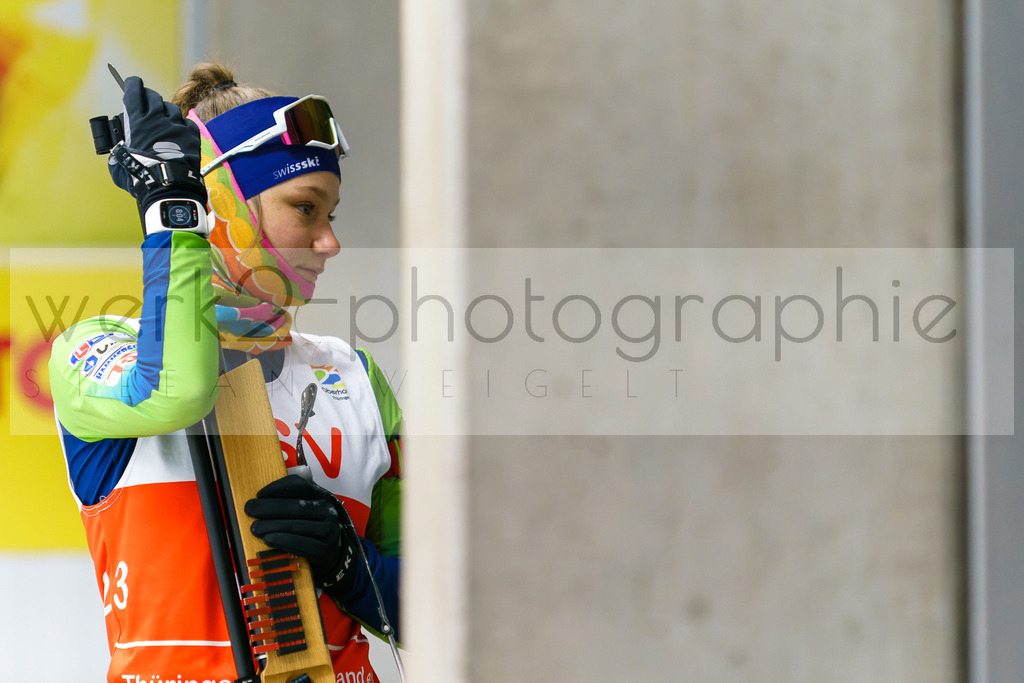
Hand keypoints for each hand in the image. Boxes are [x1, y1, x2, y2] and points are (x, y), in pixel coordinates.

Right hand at [107, 76, 205, 211]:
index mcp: (137, 121)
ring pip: (171, 108)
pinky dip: (182, 126)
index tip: (133, 84)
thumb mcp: (119, 161)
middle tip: (147, 103)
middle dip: (148, 97)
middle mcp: (157, 118)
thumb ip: (119, 148)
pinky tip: (178, 135)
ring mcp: (176, 124)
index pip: (134, 91)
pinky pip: (186, 122)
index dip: (133, 85)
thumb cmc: (141, 177)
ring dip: (166, 112)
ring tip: (163, 124)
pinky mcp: (192, 134)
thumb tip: (119, 148)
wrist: (168, 186)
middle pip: (153, 96)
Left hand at [245, 474, 360, 594]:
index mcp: (322, 496)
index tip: (259, 494)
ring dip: (272, 525)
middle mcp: (328, 511)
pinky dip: (282, 541)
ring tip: (254, 527)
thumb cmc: (310, 530)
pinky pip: (301, 544)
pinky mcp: (324, 550)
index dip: (277, 488)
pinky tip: (268, 539)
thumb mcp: (305, 511)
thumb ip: (289, 500)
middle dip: (269, 507)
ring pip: (297, 525)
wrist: (330, 556)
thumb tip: (259, 497)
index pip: (300, 485)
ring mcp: (328, 531)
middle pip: (296, 506)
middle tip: (250, 509)